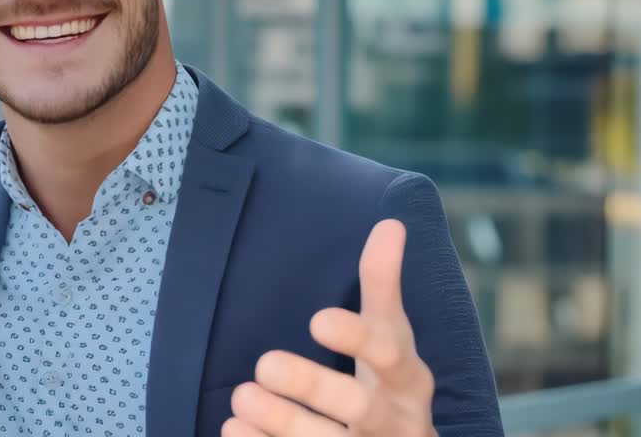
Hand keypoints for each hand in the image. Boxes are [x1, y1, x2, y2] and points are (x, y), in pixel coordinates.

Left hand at [223, 219, 435, 435]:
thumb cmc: (390, 386)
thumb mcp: (393, 337)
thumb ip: (383, 285)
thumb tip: (390, 224)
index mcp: (407, 379)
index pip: (389, 355)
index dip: (356, 339)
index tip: (317, 320)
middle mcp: (392, 421)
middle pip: (357, 406)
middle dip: (310, 384)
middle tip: (265, 363)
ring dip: (279, 421)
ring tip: (240, 396)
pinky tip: (233, 429)